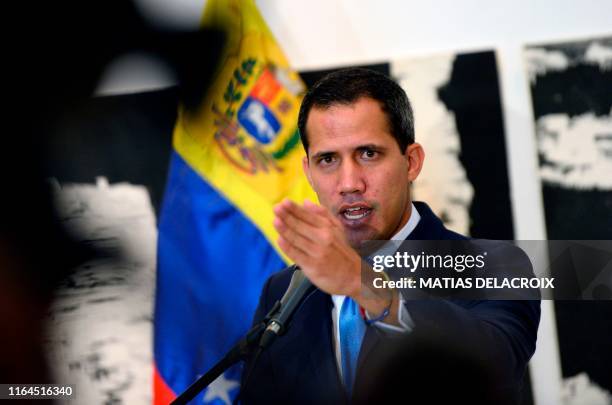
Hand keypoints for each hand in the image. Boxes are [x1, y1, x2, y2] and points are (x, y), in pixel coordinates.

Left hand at [273, 199, 399, 325]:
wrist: (354, 277)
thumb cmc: (342, 252)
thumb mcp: (337, 229)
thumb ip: (322, 215)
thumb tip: (305, 202)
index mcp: (328, 228)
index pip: (308, 216)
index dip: (295, 209)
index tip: (284, 202)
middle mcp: (323, 238)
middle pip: (300, 226)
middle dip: (286, 216)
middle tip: (276, 208)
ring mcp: (317, 253)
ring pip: (297, 239)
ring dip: (284, 229)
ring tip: (275, 220)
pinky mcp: (312, 266)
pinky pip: (296, 255)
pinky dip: (287, 247)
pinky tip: (279, 239)